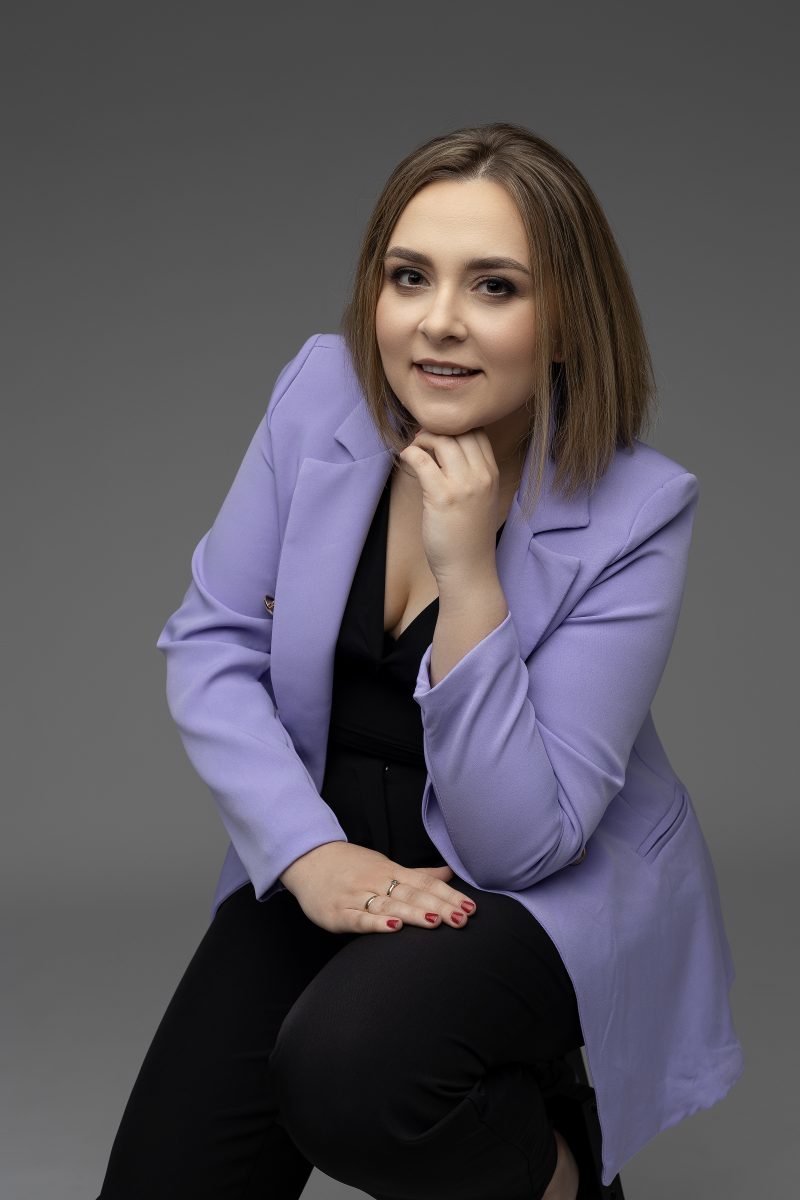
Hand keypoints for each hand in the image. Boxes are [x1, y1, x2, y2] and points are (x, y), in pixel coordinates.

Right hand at [279, 841, 477, 933]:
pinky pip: (359, 918)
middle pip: (413, 895)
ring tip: (436, 922)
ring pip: (390, 905)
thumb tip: (449, 873)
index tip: (470, 908)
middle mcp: (377, 882)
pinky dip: (376, 922)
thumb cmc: (352, 866)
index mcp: (392, 872)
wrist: (308, 860)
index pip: (426, 884)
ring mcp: (357, 896)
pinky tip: (393, 927)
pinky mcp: (338, 912)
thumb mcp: (386, 866)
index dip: (449, 896)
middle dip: (439, 907)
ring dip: (414, 914)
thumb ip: (418, 875)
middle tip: (462, 919)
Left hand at [397, 427, 501, 585]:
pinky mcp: (442, 496)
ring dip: (422, 439)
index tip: (439, 434)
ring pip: (442, 440)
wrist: (468, 569)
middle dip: (437, 429)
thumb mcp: (481, 500)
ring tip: (414, 448)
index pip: (478, 433)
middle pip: (460, 432)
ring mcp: (463, 485)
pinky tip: (405, 458)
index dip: (455, 427)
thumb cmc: (469, 537)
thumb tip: (446, 452)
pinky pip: (422, 460)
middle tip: (422, 439)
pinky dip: (410, 453)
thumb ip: (471, 475)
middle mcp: (481, 476)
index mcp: (492, 474)